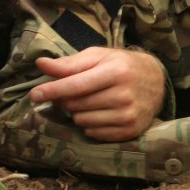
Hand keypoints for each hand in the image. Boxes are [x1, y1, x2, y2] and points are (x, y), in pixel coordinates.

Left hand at [29, 47, 164, 141]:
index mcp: (116, 71)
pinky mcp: (129, 131)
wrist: (155, 80)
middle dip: (65, 99)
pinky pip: (93, 133)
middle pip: (76, 104)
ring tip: (90, 100)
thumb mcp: (97, 56)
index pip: (77, 85)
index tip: (34, 95)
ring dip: (77, 112)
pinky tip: (99, 111)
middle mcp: (124, 95)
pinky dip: (89, 124)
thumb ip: (69, 63)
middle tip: (70, 91)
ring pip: (82, 120)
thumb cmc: (120, 64)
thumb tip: (41, 64)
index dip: (53, 90)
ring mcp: (128, 115)